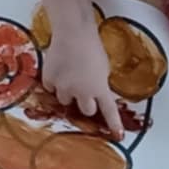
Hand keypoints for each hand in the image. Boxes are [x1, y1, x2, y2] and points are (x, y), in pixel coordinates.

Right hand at [43, 22, 123, 137]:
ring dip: (68, 92)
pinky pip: (51, 87)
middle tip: (83, 90)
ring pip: (65, 100)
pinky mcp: (49, 80)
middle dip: (85, 102)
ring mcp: (64, 87)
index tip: (118, 136)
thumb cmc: (92, 46)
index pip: (109, 111)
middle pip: (86, 110)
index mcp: (100, 88)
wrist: (72, 33)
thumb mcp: (103, 67)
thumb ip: (100, 83)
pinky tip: (59, 69)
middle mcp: (82, 92)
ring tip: (69, 74)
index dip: (114, 124)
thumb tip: (95, 91)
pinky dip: (54, 82)